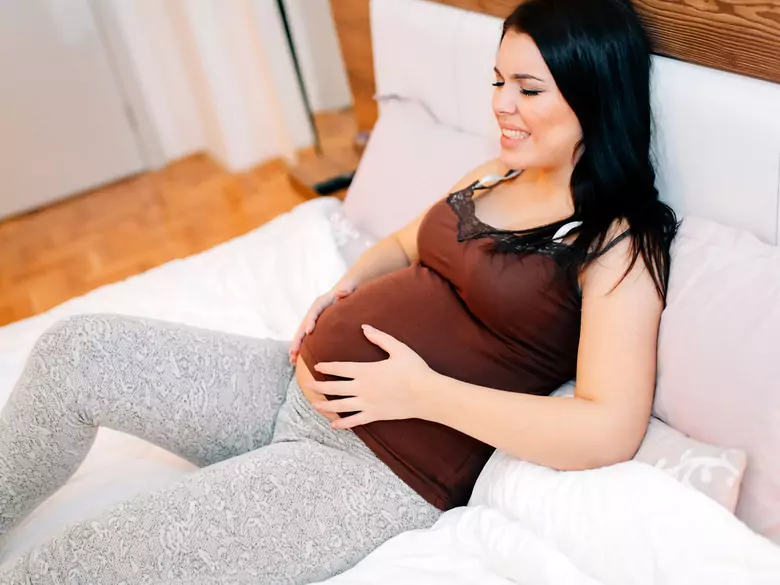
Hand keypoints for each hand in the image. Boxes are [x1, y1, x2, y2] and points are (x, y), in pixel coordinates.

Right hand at [289, 279, 356, 363]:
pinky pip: (308, 336)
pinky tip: (299, 358)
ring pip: (302, 333)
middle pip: (303, 325)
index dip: (310, 321)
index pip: (313, 312)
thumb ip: (345, 290)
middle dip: (298, 339)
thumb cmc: (349, 289)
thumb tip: (340, 292)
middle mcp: (314, 311)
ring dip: (297, 345)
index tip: (308, 332)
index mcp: (321, 302)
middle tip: (293, 352)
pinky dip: (303, 346)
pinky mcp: (317, 325)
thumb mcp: (349, 287)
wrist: (349, 288)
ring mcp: (314, 318)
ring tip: (292, 359)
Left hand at [307, 325, 435, 428]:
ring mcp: (367, 403)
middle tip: (307, 386)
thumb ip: (380, 337)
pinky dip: (342, 424)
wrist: (427, 394)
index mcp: (366, 370)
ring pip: (340, 406)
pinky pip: (354, 421)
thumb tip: (364, 328)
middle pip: (335, 388)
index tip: (316, 367)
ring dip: (325, 405)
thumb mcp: (398, 348)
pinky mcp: (375, 415)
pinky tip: (334, 425)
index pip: (340, 368)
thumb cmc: (414, 369)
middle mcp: (363, 388)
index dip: (327, 367)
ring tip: (314, 405)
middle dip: (319, 386)